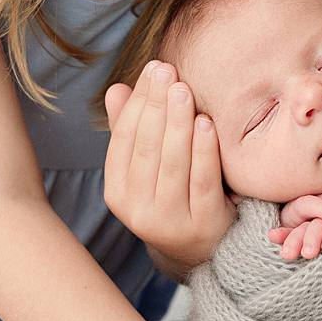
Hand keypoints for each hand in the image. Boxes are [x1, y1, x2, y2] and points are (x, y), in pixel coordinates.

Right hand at [104, 62, 234, 271]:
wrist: (203, 250)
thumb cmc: (173, 196)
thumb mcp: (147, 169)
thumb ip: (132, 130)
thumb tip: (115, 90)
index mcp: (117, 193)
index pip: (124, 140)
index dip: (137, 102)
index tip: (152, 70)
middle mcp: (137, 211)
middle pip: (146, 149)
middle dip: (156, 105)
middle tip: (167, 70)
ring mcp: (169, 222)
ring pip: (171, 164)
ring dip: (177, 123)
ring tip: (183, 89)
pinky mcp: (202, 226)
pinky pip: (202, 182)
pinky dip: (204, 150)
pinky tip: (206, 123)